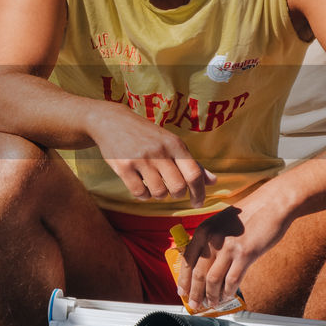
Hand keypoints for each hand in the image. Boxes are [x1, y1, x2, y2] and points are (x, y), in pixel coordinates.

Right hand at [88, 105, 215, 207]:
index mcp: (175, 144)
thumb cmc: (146, 135)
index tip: (198, 203)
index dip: (200, 193)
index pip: (194, 174)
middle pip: (178, 187)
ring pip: (159, 192)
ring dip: (158, 194)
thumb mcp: (171, 143)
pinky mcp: (123, 167)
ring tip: (154, 185)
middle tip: (172, 190)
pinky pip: (139, 193)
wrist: (112, 122)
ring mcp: (140, 159)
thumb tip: (213, 182)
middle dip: (177, 194)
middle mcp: (159, 151)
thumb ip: (191, 163)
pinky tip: (141, 187)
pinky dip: (143, 195)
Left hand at [177, 197, 292, 308]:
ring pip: (213, 279)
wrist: (272, 204)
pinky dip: (228, 292)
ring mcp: (228, 247)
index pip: (187, 260)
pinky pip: (232, 279)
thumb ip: (209, 240)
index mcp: (202, 231)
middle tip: (194, 304)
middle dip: (195, 292)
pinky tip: (227, 297)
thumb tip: (203, 263)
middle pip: (198, 273)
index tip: (181, 291)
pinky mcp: (246, 254)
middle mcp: (211, 239)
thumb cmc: (248, 214)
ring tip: (210, 304)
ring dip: (211, 295)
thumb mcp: (219, 222)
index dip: (184, 279)